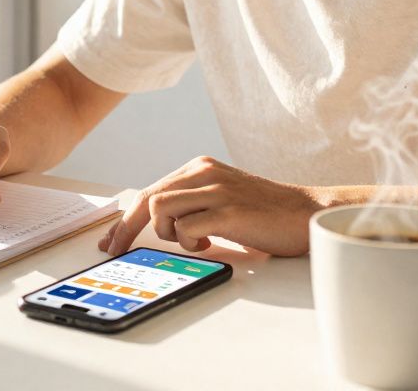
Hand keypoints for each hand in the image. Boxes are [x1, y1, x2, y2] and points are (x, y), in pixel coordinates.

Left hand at [99, 156, 319, 256]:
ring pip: (161, 207)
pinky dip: (188, 240)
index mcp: (200, 167)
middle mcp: (204, 172)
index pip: (151, 191)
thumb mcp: (221, 199)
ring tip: (189, 241)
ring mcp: (216, 189)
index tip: (112, 240)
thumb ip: (192, 204)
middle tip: (117, 250)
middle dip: (126, 228)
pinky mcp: (229, 209)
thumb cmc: (264, 213)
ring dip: (166, 232)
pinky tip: (207, 243)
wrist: (306, 213)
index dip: (126, 218)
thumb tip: (156, 224)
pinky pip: (186, 226)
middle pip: (148, 197)